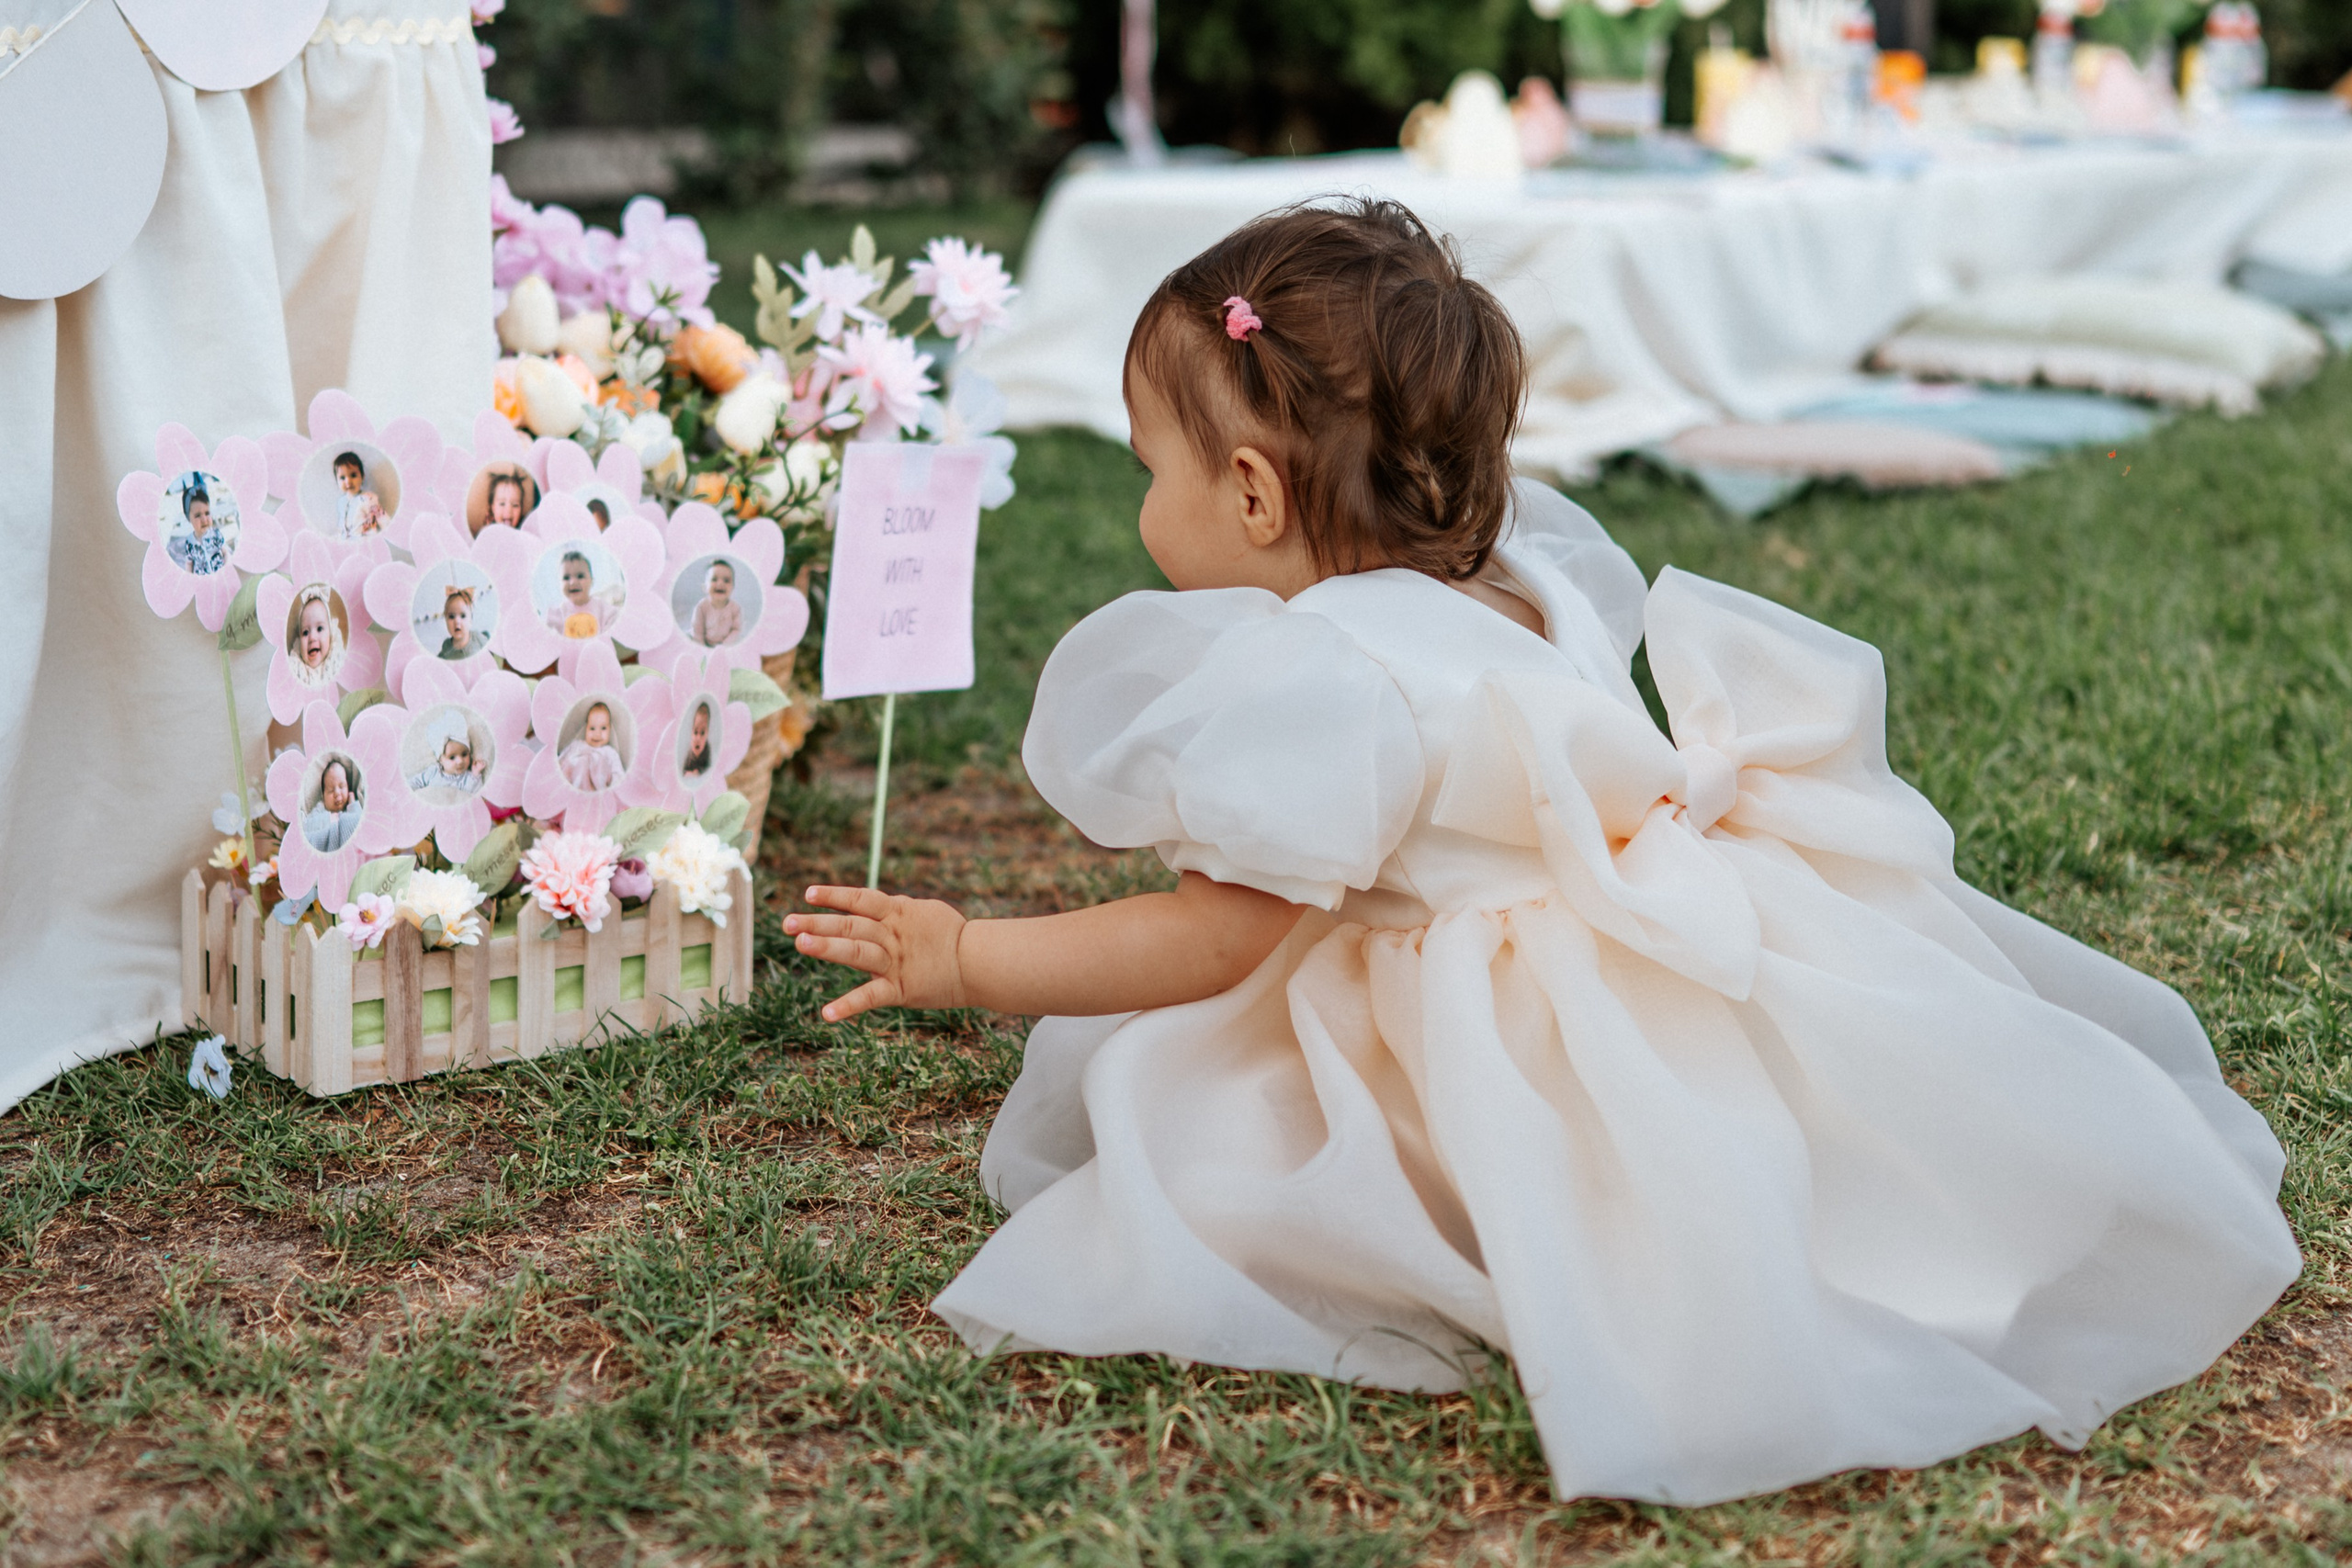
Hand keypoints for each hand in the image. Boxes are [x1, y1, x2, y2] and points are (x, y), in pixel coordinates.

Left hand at [785, 885, 967, 1021]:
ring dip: (828, 947)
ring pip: (857, 951)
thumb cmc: (951, 936)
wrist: (979, 962)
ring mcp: (895, 961)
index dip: (835, 895)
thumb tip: (873, 904)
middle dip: (817, 922)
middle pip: (850, 925)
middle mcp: (892, 934)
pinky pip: (871, 997)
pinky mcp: (901, 988)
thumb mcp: (924, 912)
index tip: (809, 894)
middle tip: (787, 922)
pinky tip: (827, 1014)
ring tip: (800, 944)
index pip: (860, 899)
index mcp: (897, 913)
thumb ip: (895, 909)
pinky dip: (849, 1006)